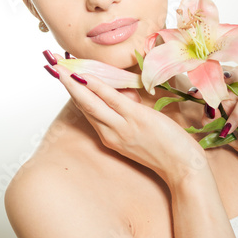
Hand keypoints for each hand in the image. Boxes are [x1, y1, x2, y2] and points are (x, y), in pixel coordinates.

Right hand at [45, 53, 208, 186]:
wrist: (184, 168)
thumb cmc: (167, 152)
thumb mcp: (139, 137)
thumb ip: (127, 119)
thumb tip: (123, 96)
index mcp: (111, 138)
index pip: (89, 111)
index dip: (76, 94)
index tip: (67, 79)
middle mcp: (111, 134)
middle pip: (84, 106)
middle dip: (67, 86)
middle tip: (54, 68)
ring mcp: (122, 127)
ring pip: (91, 103)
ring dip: (74, 85)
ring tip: (61, 69)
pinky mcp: (136, 119)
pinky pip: (112, 100)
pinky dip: (97, 88)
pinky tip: (86, 77)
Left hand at [191, 66, 237, 169]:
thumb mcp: (219, 124)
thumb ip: (211, 116)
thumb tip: (206, 110)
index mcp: (223, 83)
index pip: (210, 75)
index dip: (200, 80)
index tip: (191, 92)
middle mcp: (237, 78)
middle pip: (222, 71)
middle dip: (208, 80)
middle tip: (197, 92)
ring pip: (237, 75)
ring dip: (224, 83)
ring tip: (215, 97)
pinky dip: (236, 114)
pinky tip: (230, 126)